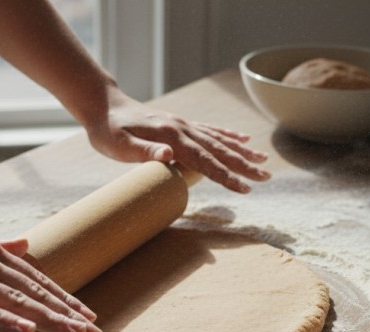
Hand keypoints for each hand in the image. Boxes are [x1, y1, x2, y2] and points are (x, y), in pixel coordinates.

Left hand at [85, 89, 270, 192]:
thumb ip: (145, 151)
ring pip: (219, 140)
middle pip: (219, 150)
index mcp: (171, 137)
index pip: (205, 161)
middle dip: (244, 165)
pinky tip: (242, 140)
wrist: (103, 105)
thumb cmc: (108, 131)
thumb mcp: (119, 145)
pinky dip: (228, 136)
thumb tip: (169, 155)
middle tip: (267, 177)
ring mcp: (183, 124)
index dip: (226, 176)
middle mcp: (182, 128)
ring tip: (263, 161)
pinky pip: (210, 130)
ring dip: (242, 152)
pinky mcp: (179, 124)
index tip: (245, 188)